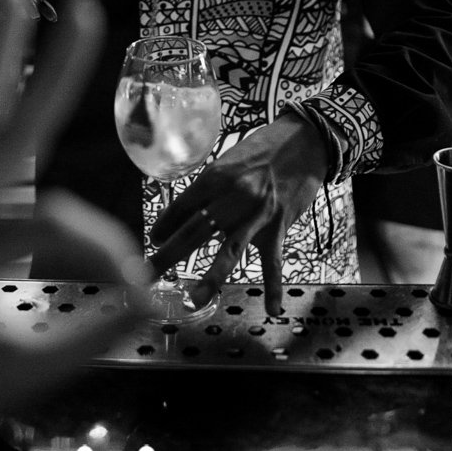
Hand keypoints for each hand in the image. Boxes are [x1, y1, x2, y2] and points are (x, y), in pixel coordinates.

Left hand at [149, 115, 330, 315]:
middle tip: (147, 275)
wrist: (304, 141)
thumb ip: (210, 189)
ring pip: (229, 251)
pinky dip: (273, 286)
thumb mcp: (230, 163)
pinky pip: (273, 261)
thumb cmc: (262, 150)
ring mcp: (257, 215)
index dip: (164, 226)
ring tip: (192, 300)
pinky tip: (272, 309)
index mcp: (216, 177)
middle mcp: (233, 197)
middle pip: (195, 231)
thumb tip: (185, 215)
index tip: (152, 242)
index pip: (182, 206)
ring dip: (209, 279)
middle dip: (168, 256)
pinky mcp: (279, 226)